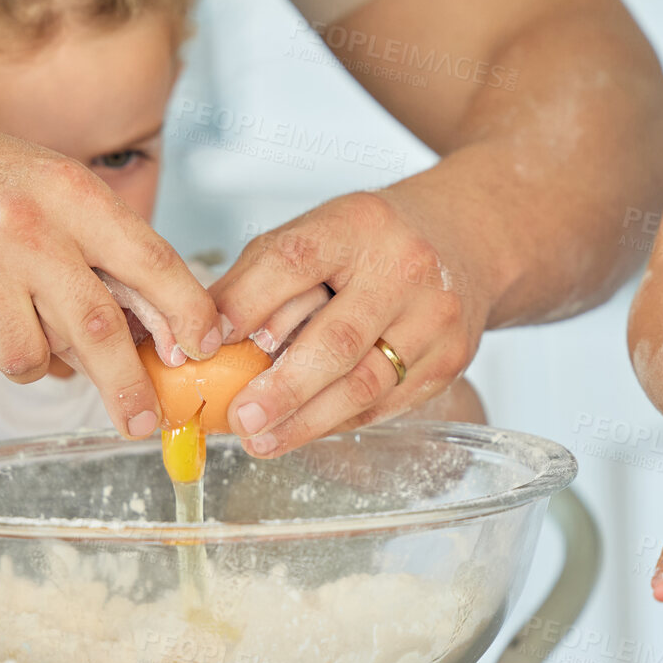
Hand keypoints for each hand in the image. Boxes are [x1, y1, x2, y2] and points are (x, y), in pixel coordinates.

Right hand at [0, 126, 217, 438]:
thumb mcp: (51, 191)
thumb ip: (105, 253)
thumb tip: (162, 339)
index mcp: (68, 193)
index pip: (149, 258)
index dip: (185, 310)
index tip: (206, 348)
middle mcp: (23, 227)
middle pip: (96, 327)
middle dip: (127, 386)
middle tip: (143, 423)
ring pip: (30, 358)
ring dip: (33, 359)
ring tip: (11, 315)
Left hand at [210, 192, 487, 456]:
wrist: (465, 240)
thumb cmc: (372, 243)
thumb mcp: (316, 233)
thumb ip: (258, 279)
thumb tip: (197, 335)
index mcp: (358, 224)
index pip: (293, 261)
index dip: (246, 304)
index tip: (207, 343)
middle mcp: (404, 268)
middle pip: (337, 339)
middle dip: (283, 388)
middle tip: (240, 418)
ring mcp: (434, 317)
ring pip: (365, 383)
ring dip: (307, 421)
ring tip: (261, 439)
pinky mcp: (450, 359)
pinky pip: (386, 403)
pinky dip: (338, 422)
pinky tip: (303, 431)